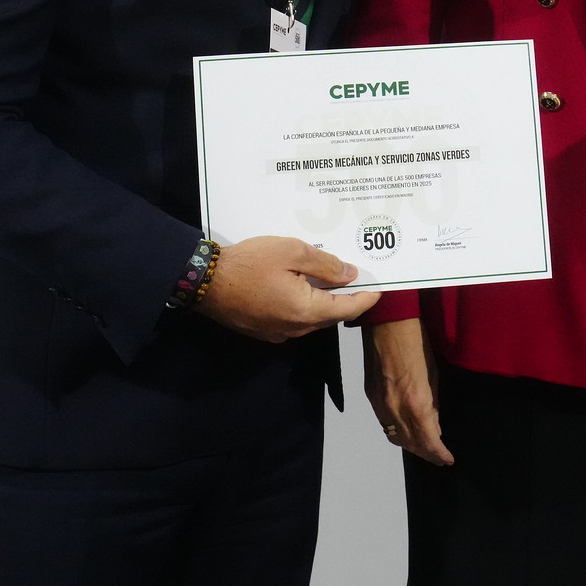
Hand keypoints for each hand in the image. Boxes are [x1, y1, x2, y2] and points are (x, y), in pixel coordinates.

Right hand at [193, 236, 377, 342]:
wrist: (203, 281)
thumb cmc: (249, 263)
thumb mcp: (292, 252)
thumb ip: (326, 265)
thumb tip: (351, 275)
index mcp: (306, 311)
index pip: (348, 309)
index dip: (367, 297)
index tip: (381, 286)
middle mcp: (295, 329)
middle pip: (330, 314)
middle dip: (346, 296)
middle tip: (358, 274)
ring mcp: (278, 332)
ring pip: (311, 317)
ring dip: (323, 299)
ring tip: (333, 276)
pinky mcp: (263, 329)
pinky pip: (293, 317)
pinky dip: (304, 303)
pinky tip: (303, 284)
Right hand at [363, 318, 452, 464]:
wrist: (387, 322)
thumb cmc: (417, 341)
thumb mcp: (433, 374)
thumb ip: (433, 403)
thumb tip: (434, 422)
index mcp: (416, 402)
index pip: (428, 440)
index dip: (438, 454)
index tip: (447, 460)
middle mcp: (395, 408)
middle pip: (409, 443)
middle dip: (425, 453)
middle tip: (438, 457)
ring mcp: (380, 403)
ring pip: (394, 436)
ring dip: (410, 445)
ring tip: (424, 448)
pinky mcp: (370, 395)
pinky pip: (384, 423)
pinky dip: (396, 432)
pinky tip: (406, 430)